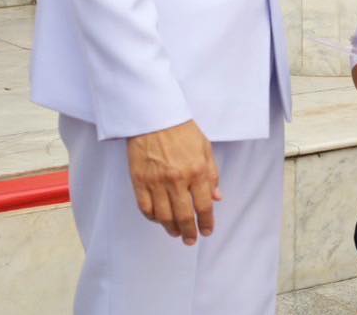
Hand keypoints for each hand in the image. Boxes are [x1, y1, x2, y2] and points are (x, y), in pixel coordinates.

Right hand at [126, 120, 221, 244]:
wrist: (153, 116)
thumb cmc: (181, 130)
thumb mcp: (204, 147)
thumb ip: (212, 174)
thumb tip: (217, 198)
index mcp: (197, 170)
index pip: (204, 206)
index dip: (207, 222)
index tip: (207, 231)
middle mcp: (177, 179)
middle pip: (184, 216)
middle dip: (189, 232)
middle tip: (191, 240)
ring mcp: (156, 182)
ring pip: (164, 216)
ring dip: (171, 229)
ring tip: (176, 232)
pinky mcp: (139, 181)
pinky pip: (145, 208)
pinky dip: (152, 218)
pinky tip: (158, 219)